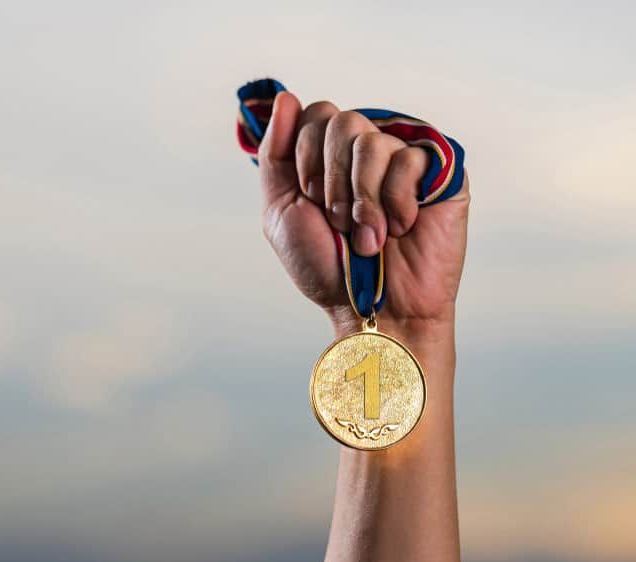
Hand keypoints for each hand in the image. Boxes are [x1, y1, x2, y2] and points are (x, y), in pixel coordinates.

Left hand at [258, 92, 469, 336]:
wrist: (370, 308)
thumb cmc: (326, 268)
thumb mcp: (281, 212)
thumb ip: (276, 154)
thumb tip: (287, 97)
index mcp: (330, 155)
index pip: (315, 115)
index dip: (307, 159)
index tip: (311, 199)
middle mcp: (366, 151)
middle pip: (341, 122)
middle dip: (331, 181)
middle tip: (339, 222)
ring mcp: (404, 159)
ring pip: (371, 140)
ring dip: (361, 198)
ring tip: (369, 234)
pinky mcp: (440, 173)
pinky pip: (409, 158)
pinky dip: (395, 201)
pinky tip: (401, 227)